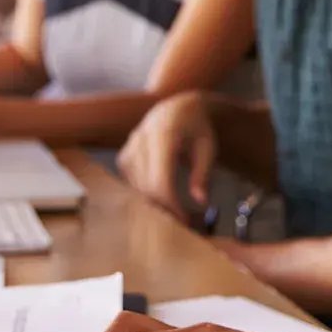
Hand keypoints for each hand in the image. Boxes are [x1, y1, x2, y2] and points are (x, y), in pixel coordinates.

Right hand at [117, 93, 217, 221]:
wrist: (178, 109)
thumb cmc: (197, 129)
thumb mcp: (207, 148)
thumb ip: (203, 173)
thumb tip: (201, 201)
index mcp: (163, 134)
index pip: (160, 179)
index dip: (171, 203)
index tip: (185, 219)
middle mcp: (141, 139)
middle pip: (147, 186)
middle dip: (164, 208)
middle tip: (182, 222)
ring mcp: (129, 148)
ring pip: (137, 188)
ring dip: (155, 204)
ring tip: (175, 212)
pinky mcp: (124, 158)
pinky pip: (132, 185)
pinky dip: (147, 195)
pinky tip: (162, 199)